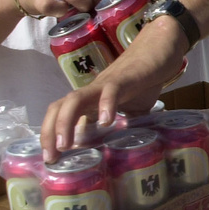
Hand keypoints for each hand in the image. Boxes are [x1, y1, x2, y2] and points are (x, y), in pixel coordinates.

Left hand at [40, 16, 187, 160]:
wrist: (159, 50)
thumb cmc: (143, 80)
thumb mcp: (131, 110)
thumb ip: (124, 125)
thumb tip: (125, 147)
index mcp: (90, 100)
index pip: (60, 115)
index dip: (50, 135)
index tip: (51, 159)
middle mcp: (91, 92)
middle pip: (58, 107)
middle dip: (50, 132)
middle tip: (52, 157)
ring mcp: (105, 84)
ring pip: (75, 100)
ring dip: (65, 122)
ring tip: (66, 145)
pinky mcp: (124, 79)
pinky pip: (110, 91)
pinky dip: (105, 106)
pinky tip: (107, 122)